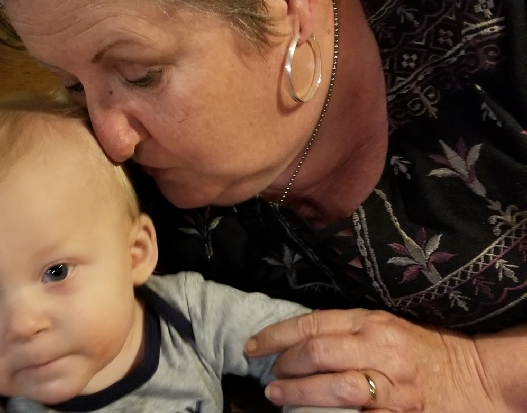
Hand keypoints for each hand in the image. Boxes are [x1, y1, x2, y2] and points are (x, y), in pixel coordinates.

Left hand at [244, 309, 504, 412]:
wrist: (472, 375)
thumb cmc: (420, 348)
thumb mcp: (382, 325)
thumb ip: (343, 330)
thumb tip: (295, 340)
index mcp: (370, 321)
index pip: (310, 325)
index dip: (275, 336)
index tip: (252, 346)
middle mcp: (379, 347)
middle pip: (316, 353)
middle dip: (284, 365)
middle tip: (269, 374)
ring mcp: (392, 383)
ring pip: (333, 388)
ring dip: (298, 393)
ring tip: (277, 395)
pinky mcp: (400, 412)